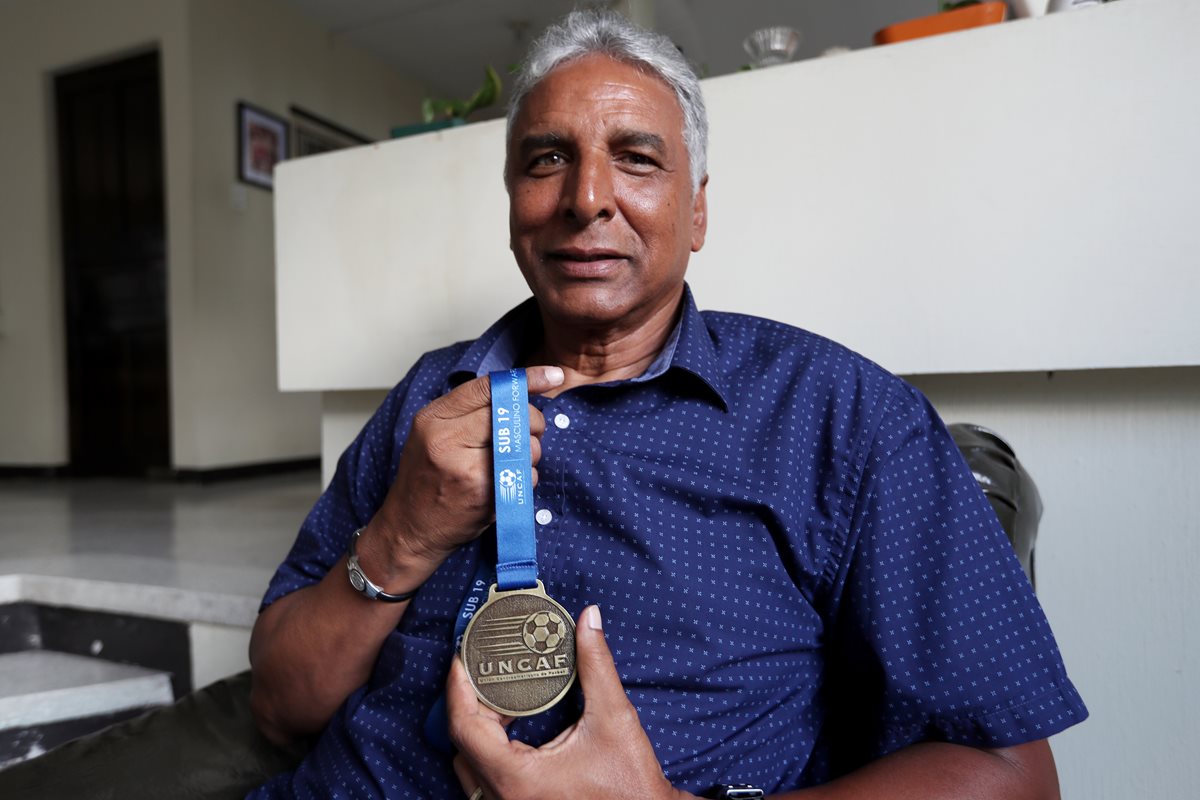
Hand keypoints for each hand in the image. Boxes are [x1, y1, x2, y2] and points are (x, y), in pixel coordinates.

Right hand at [361, 366, 563, 586]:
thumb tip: (516, 393)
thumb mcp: (432, 434)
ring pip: (527, 445)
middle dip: (531, 423)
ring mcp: (468, 468)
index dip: (526, 379)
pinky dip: (526, 478)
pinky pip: (527, 474)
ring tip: (507, 464)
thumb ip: (467, 412)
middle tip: (523, 434)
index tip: (554, 375)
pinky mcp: (486, 494)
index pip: (487, 387)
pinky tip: (505, 484)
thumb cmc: (424, 480)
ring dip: (529, 454)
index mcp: (434, 418)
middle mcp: (448, 440)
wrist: (409, 529)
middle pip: (514, 414)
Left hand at [448, 605, 689, 799]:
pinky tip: (511, 726)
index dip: (458, 689)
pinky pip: (485, 779)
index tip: (462, 660)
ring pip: (469, 766)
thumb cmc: (630, 785)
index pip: (465, 728)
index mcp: (517, 778)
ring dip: (477, 729)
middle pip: (462, 745)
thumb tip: (588, 620)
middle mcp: (504, 799)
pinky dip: (489, 750)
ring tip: (498, 696)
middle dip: (470, 703)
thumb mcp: (614, 719)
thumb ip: (597, 666)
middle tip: (484, 670)